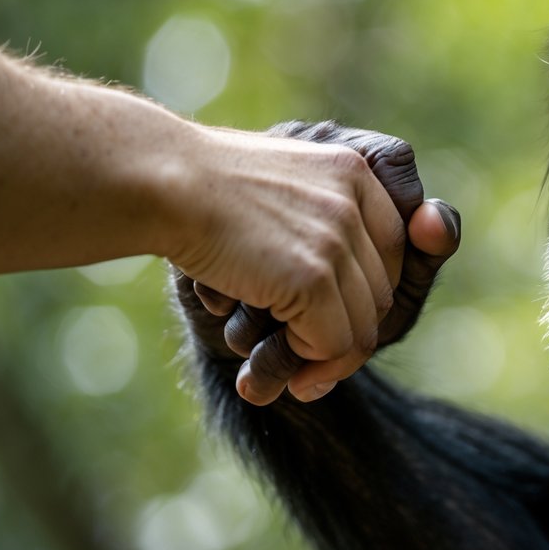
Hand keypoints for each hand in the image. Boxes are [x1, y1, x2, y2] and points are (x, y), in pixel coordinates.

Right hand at [174, 122, 459, 404]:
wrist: (158, 180)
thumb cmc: (198, 196)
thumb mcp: (279, 202)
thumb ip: (324, 230)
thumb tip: (379, 277)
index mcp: (353, 170)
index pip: (391, 250)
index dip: (365, 297)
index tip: (335, 327)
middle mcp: (358, 197)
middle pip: (381, 292)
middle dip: (350, 337)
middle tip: (313, 371)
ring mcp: (340, 234)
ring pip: (364, 324)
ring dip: (329, 360)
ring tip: (295, 379)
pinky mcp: (315, 273)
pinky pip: (335, 342)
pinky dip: (311, 362)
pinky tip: (277, 368)